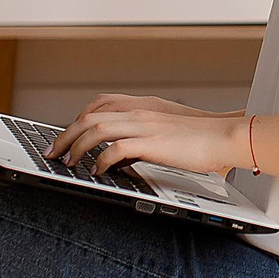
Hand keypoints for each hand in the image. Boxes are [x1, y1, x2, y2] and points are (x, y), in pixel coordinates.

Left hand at [46, 94, 249, 176]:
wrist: (224, 137)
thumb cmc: (199, 139)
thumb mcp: (164, 133)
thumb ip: (141, 138)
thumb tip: (120, 156)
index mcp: (141, 108)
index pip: (97, 106)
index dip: (76, 121)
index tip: (65, 138)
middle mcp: (138, 113)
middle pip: (89, 118)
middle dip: (66, 136)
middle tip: (53, 152)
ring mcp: (144, 126)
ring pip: (96, 129)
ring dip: (77, 147)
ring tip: (69, 163)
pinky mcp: (152, 143)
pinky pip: (116, 149)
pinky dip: (101, 161)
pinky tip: (97, 171)